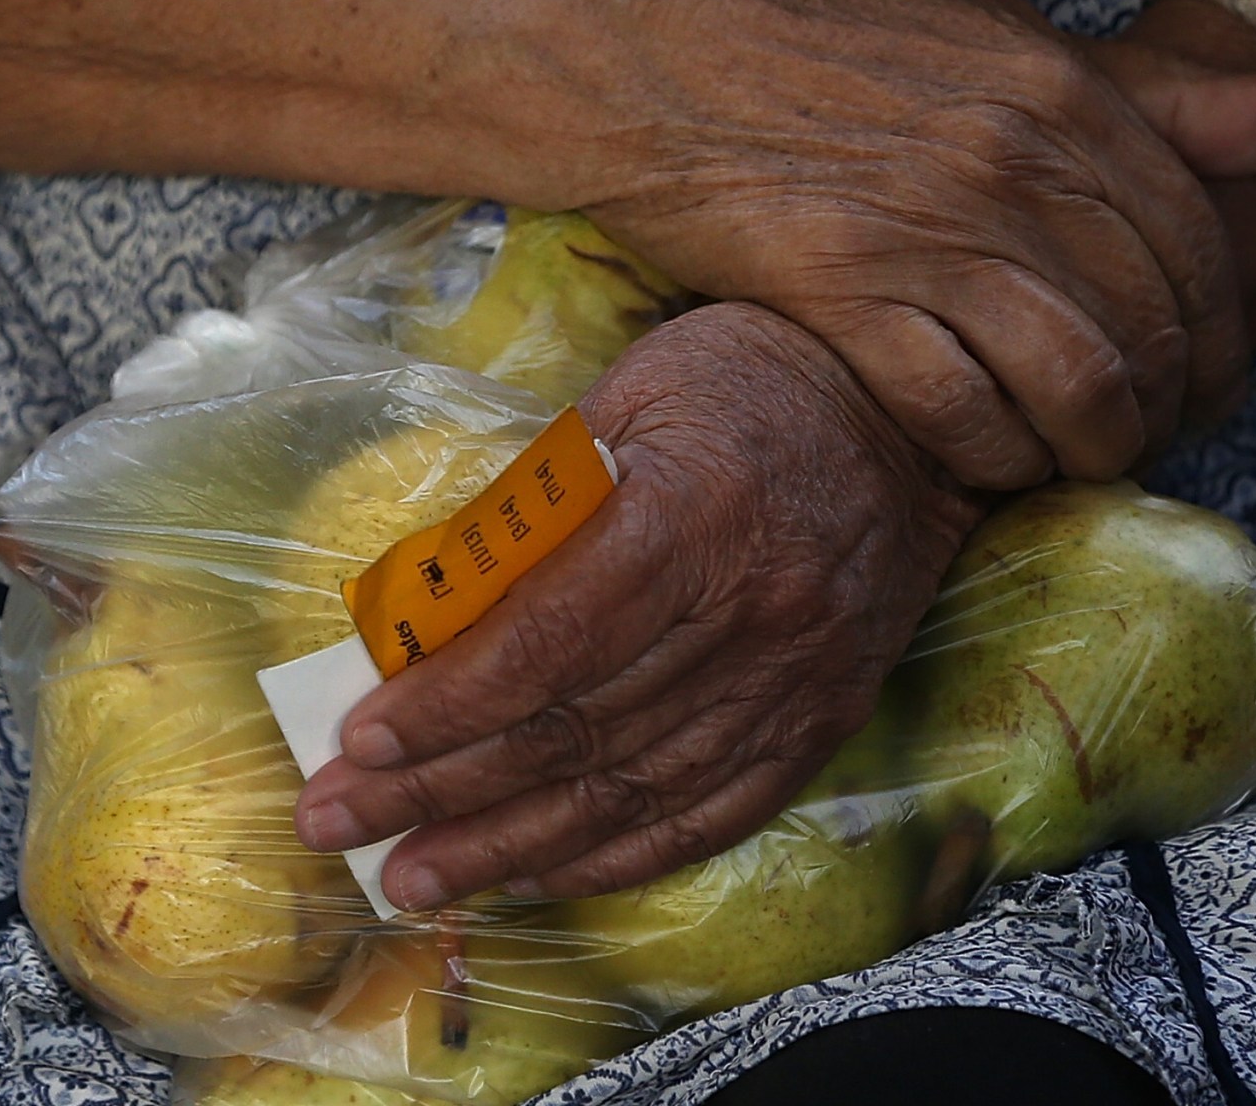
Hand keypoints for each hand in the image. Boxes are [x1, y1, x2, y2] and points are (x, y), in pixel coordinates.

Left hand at [292, 302, 976, 908]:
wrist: (917, 407)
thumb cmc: (753, 375)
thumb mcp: (631, 390)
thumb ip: (536, 498)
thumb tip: (428, 603)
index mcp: (691, 513)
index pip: (547, 643)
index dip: (446, 707)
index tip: (358, 744)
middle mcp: (750, 611)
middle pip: (573, 731)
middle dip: (438, 792)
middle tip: (339, 827)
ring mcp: (794, 677)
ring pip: (630, 792)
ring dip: (507, 848)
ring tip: (411, 879)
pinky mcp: (823, 717)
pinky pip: (709, 814)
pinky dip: (615, 858)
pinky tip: (534, 878)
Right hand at [572, 0, 1255, 492]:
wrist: (657, 61)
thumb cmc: (828, 51)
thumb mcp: (1001, 39)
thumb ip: (1151, 92)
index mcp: (1061, 91)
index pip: (1198, 247)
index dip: (1223, 341)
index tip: (1209, 387)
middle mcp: (1012, 162)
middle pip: (1150, 329)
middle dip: (1167, 410)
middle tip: (1140, 440)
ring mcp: (929, 234)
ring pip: (1077, 385)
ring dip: (1094, 449)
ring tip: (1076, 462)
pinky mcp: (844, 297)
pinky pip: (963, 415)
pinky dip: (995, 459)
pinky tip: (990, 461)